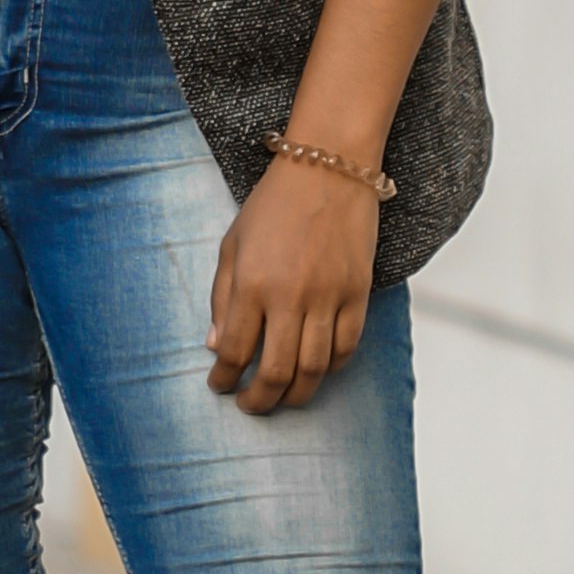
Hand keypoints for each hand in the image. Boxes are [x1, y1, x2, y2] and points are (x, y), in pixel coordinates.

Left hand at [207, 153, 380, 412]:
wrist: (329, 167)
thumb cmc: (273, 204)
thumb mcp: (233, 245)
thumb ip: (222, 298)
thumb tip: (215, 346)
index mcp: (252, 283)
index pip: (233, 351)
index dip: (223, 379)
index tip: (219, 386)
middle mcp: (290, 296)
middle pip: (275, 373)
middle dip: (259, 400)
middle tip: (250, 406)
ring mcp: (328, 297)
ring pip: (314, 370)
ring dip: (296, 394)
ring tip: (282, 398)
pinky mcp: (358, 293)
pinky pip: (347, 348)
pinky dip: (332, 369)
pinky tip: (317, 370)